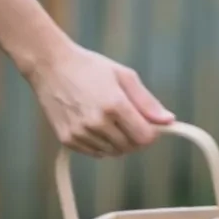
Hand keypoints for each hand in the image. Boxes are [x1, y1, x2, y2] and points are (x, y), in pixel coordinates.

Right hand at [27, 43, 174, 156]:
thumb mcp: (124, 76)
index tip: (149, 125)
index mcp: (115, 105)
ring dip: (118, 142)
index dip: (152, 134)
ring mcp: (80, 133)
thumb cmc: (89, 67)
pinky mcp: (67, 139)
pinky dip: (100, 145)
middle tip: (129, 120)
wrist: (49, 66)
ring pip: (113, 152)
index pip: (145, 138)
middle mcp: (97, 122)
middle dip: (135, 137)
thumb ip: (148, 102)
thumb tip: (169, 121)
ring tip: (109, 119)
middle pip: (130, 147)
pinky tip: (95, 125)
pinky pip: (95, 153)